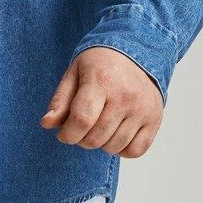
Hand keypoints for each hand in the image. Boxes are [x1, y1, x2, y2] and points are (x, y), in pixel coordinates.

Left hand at [40, 47, 163, 158]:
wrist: (137, 52)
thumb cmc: (100, 65)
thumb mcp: (74, 74)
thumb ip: (60, 100)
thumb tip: (47, 124)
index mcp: (102, 81)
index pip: (82, 120)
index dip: (67, 134)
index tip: (64, 132)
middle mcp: (126, 96)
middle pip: (95, 138)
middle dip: (81, 139)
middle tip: (82, 126)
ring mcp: (143, 109)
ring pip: (113, 147)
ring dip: (100, 143)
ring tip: (99, 125)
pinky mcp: (155, 119)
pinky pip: (136, 150)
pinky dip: (122, 149)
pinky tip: (116, 134)